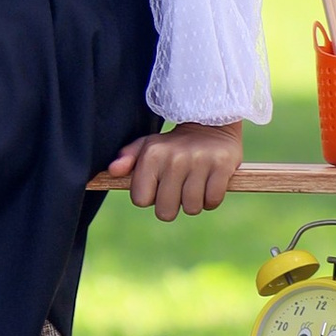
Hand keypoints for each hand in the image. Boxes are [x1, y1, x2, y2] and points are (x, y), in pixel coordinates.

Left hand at [96, 120, 243, 220]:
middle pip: (165, 211)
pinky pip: (212, 201)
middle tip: (177, 189)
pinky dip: (211, 200)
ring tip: (194, 185)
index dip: (150, 198)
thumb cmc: (173, 144)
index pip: (140, 200)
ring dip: (193, 203)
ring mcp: (200, 162)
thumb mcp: (147, 146)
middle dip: (171, 205)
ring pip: (191, 208)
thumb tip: (112, 171)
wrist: (211, 123)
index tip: (158, 186)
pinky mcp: (222, 165)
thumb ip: (127, 158)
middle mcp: (175, 158)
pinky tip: (209, 185)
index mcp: (153, 154)